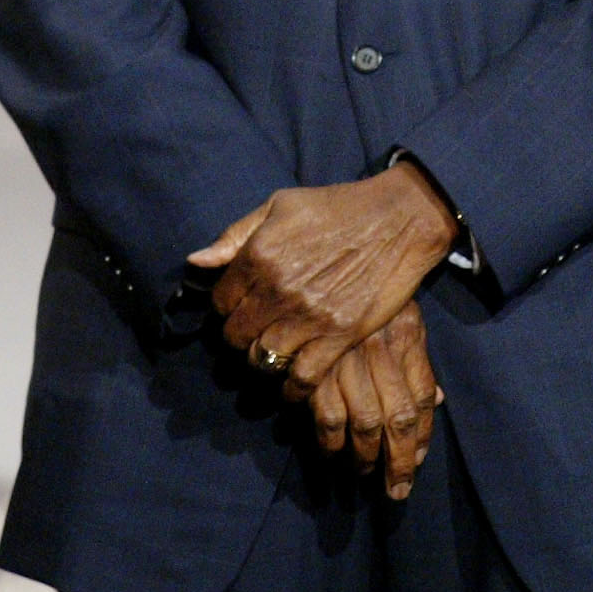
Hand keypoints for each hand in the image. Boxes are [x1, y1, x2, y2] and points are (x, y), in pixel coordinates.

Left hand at [188, 162, 457, 398]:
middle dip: (239, 337)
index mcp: (258, 254)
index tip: (238, 308)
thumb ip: (235, 235)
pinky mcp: (339, 335)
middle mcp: (277, 288)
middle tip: (253, 334)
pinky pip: (302, 377)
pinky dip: (292, 387)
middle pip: (236, 335)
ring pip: (263, 359)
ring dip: (263, 361)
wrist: (397, 220)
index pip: (219, 301)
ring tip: (271, 354)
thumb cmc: (336, 207)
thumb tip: (195, 262)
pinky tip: (292, 383)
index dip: (225, 307)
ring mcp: (308, 315)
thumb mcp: (279, 204)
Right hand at [307, 300, 443, 500]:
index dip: (422, 437)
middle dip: (398, 461)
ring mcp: (345, 356)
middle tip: (396, 489)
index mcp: (406, 334)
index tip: (418, 461)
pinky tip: (331, 451)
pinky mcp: (313, 361)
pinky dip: (329, 439)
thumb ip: (418, 360)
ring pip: (362, 422)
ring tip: (363, 473)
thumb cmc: (373, 286)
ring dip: (364, 456)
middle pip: (395, 418)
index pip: (421, 397)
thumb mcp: (405, 314)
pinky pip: (324, 413)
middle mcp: (379, 348)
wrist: (337, 250)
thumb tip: (437, 403)